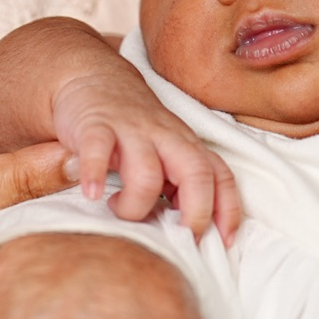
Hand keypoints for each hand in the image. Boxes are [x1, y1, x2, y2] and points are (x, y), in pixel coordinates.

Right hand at [56, 62, 241, 241]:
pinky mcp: (96, 124)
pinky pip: (98, 149)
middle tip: (178, 238)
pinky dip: (94, 175)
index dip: (228, 209)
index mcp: (185, 146)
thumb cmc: (132, 127)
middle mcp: (165, 137)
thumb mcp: (163, 154)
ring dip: (135, 204)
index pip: (220, 176)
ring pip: (148, 172)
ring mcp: (131, 129)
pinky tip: (90, 193)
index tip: (224, 241)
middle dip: (194, 212)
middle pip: (196, 172)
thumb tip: (184, 234)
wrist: (95, 76)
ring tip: (119, 208)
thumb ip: (174, 188)